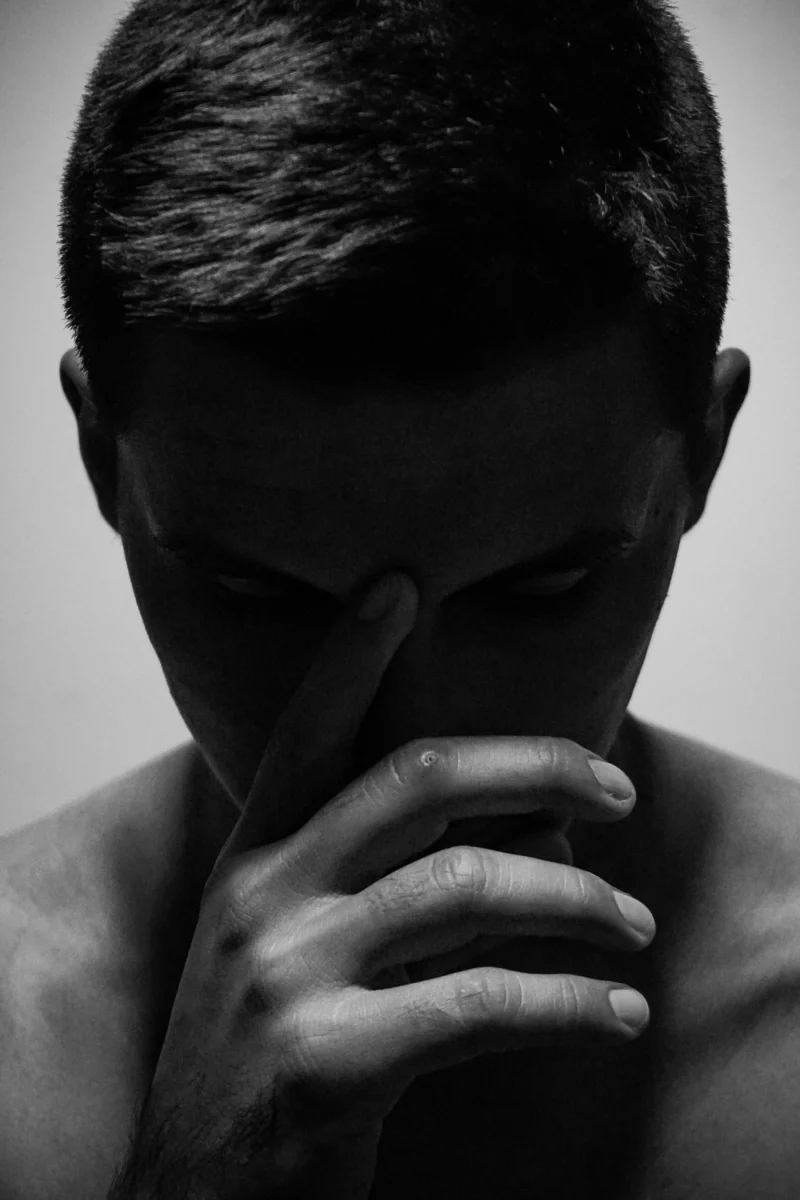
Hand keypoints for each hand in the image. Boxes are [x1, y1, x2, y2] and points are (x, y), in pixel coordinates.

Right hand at [111, 571, 653, 1199]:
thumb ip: (391, 883)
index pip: (307, 731)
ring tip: (632, 925)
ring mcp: (288, 974)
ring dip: (578, 902)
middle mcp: (265, 894)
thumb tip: (533, 840)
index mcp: (257, 855)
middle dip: (534, 766)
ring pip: (469, 888)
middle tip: (613, 785)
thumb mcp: (298, 947)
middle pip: (421, 780)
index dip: (351, 654)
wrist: (189, 1193)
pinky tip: (619, 1014)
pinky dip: (569, 1006)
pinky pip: (480, 1007)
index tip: (399, 586)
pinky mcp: (325, 1064)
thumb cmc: (264, 1052)